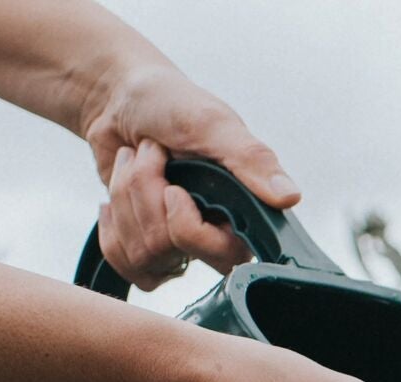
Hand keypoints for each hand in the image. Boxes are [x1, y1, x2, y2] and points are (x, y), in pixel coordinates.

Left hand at [81, 63, 299, 288]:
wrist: (119, 99)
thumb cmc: (170, 104)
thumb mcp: (211, 123)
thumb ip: (251, 159)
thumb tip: (290, 197)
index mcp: (243, 215)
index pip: (221, 256)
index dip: (184, 224)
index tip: (173, 187)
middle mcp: (214, 240)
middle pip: (168, 251)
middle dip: (143, 196)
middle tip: (150, 159)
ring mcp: (178, 249)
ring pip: (139, 252)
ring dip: (124, 195)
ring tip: (137, 165)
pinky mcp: (145, 252)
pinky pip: (122, 262)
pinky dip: (110, 222)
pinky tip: (119, 197)